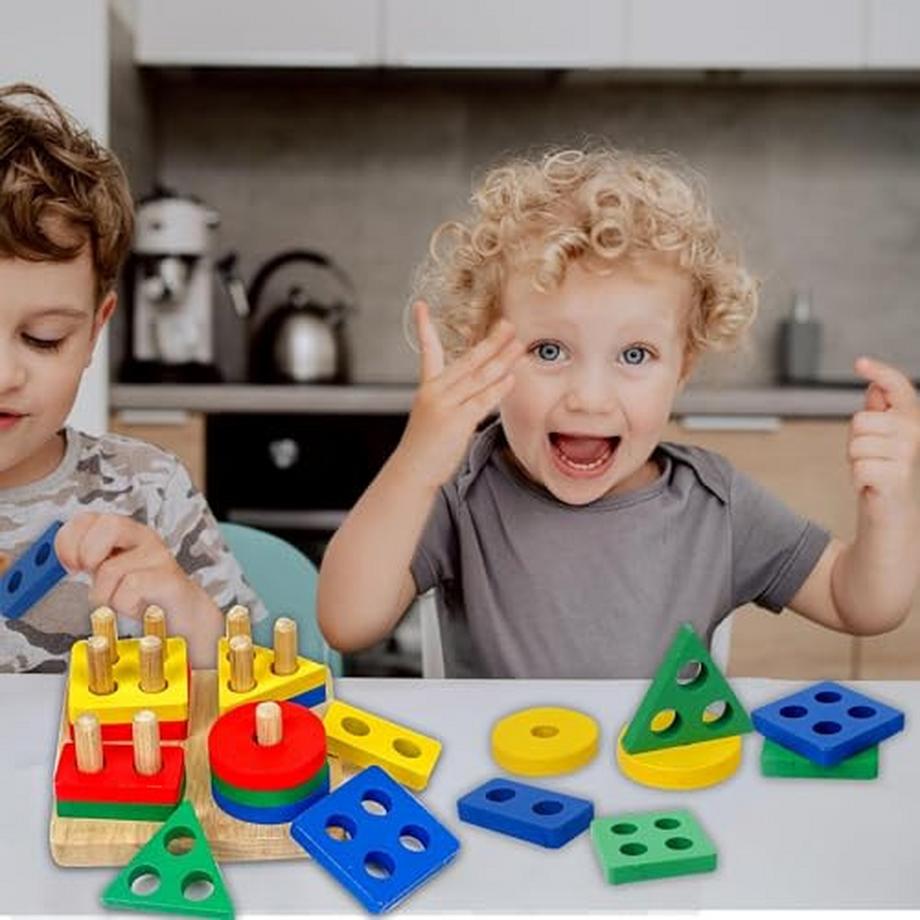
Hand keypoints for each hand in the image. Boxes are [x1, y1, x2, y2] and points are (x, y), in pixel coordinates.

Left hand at [54, 512, 204, 620]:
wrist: (184, 615)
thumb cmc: (143, 594)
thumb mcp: (109, 572)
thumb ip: (85, 560)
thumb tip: (48, 563)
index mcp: (124, 532)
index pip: (88, 518)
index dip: (68, 540)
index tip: (67, 565)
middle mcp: (142, 538)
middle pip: (108, 523)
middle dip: (87, 553)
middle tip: (89, 574)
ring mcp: (158, 557)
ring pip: (113, 568)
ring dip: (104, 594)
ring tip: (117, 600)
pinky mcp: (169, 579)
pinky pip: (131, 589)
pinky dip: (124, 605)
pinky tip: (135, 607)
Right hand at [396, 300, 523, 489]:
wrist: (411, 471)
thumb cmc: (425, 447)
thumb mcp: (432, 416)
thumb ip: (453, 399)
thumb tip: (479, 389)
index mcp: (428, 388)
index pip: (427, 352)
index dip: (424, 328)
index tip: (421, 306)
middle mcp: (435, 392)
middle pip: (467, 360)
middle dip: (491, 342)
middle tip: (508, 325)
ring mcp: (445, 406)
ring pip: (478, 377)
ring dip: (501, 360)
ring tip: (518, 346)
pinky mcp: (455, 422)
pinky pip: (481, 401)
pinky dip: (497, 389)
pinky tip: (510, 378)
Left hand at [848, 357, 919, 510]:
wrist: (894, 516)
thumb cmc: (883, 475)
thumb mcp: (879, 440)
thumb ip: (880, 413)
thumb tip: (875, 386)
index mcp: (911, 419)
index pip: (898, 387)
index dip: (880, 372)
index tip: (860, 362)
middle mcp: (915, 432)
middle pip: (860, 420)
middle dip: (855, 441)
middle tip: (870, 460)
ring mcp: (909, 453)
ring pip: (856, 444)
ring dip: (855, 462)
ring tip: (872, 472)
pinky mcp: (898, 475)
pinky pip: (858, 467)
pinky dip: (857, 480)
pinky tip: (872, 486)